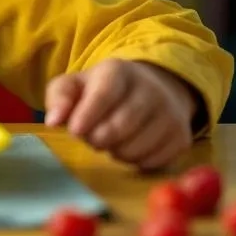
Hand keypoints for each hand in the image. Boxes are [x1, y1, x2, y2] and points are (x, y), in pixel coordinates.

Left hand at [44, 59, 195, 169]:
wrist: (152, 89)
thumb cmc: (102, 90)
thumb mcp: (76, 85)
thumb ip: (60, 98)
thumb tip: (53, 121)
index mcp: (119, 72)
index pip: (105, 94)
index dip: (88, 115)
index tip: (74, 131)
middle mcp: (150, 90)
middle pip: (121, 126)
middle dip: (98, 138)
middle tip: (90, 137)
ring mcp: (170, 115)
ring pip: (135, 148)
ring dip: (114, 151)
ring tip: (110, 138)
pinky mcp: (181, 138)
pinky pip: (151, 162)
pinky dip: (133, 161)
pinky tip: (129, 145)